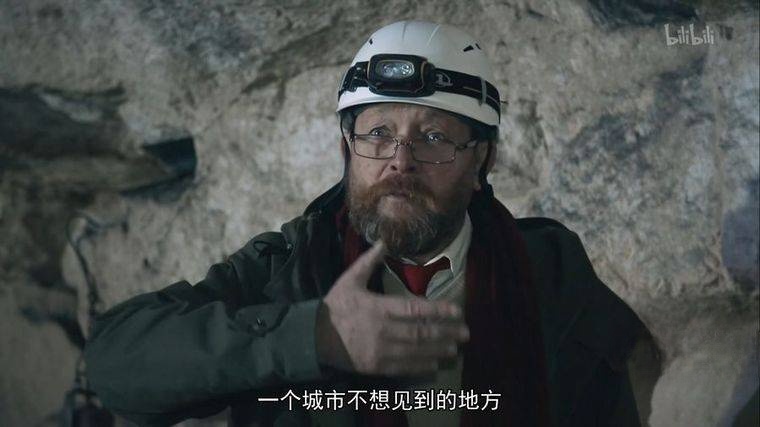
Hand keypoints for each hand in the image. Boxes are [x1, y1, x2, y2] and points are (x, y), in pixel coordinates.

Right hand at [316, 240, 469, 375]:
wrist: (313, 336)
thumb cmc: (335, 305)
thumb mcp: (350, 279)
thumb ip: (369, 261)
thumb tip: (385, 240)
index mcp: (379, 308)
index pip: (415, 310)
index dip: (439, 311)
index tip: (457, 310)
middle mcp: (383, 331)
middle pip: (421, 333)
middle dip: (446, 332)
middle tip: (466, 333)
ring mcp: (380, 351)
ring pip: (416, 352)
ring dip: (438, 350)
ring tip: (455, 349)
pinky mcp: (376, 366)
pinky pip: (403, 368)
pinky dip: (420, 366)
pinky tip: (434, 365)